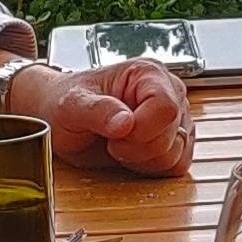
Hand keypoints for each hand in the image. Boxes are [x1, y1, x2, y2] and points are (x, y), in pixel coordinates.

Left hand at [21, 55, 192, 174]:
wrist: (64, 119)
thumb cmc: (66, 103)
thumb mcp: (71, 104)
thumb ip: (97, 110)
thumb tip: (125, 123)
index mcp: (147, 73)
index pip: (166, 108)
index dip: (142, 130)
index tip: (114, 135)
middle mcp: (169, 92)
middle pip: (172, 134)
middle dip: (136, 148)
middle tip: (110, 140)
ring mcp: (176, 118)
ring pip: (176, 153)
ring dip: (142, 159)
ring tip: (118, 144)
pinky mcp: (175, 141)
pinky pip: (177, 165)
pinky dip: (151, 168)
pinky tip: (131, 155)